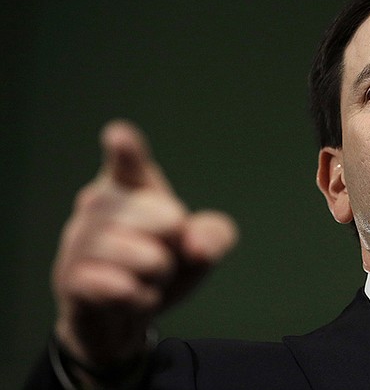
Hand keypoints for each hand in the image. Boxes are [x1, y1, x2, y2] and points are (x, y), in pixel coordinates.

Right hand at [51, 120, 237, 368]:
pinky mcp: (69, 279)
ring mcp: (78, 241)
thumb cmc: (162, 267)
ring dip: (157, 272)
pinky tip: (138, 296)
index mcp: (131, 185)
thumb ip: (214, 236)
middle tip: (167, 252)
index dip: (126, 152)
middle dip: (174, 242)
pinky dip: (139, 297)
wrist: (123, 318)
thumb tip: (195, 246)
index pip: (128, 166)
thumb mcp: (200, 250)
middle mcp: (97, 204)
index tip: (119, 136)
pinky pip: (115, 287)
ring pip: (135, 254)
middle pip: (159, 218)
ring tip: (151, 277)